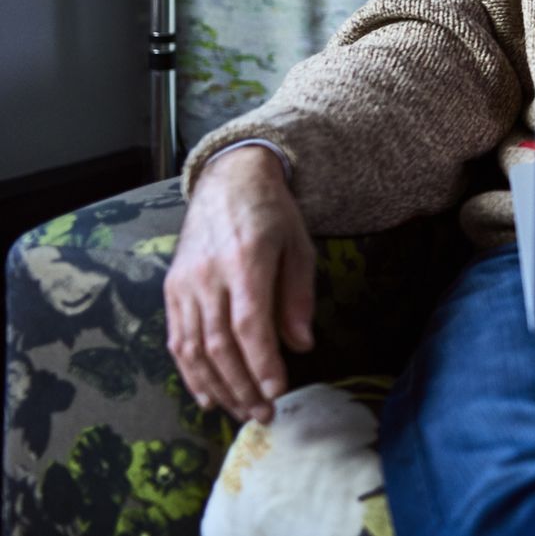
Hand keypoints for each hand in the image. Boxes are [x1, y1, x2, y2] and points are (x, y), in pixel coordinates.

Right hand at [164, 146, 315, 423]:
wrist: (228, 181)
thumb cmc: (272, 214)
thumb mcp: (299, 245)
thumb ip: (298, 296)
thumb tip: (302, 346)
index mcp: (245, 260)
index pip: (249, 323)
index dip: (262, 362)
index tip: (278, 390)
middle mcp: (208, 275)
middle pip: (219, 344)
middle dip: (241, 385)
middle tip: (263, 414)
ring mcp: (184, 283)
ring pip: (193, 348)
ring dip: (216, 386)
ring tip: (240, 412)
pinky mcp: (171, 289)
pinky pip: (176, 338)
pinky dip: (189, 371)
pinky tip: (206, 394)